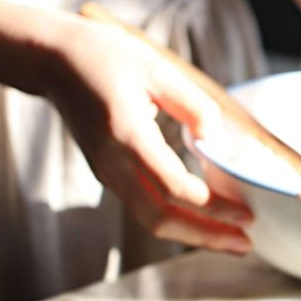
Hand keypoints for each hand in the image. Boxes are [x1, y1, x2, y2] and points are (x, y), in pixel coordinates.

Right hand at [43, 15, 250, 252]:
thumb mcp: (157, 70)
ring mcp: (108, 173)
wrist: (55, 62)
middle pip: (162, 219)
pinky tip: (205, 219)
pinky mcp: (110, 175)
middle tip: (246, 243)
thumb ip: (192, 106)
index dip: (212, 206)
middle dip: (207, 236)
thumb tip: (217, 140)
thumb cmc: (107, 58)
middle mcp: (113, 164)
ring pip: (152, 220)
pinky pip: (145, 207)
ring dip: (194, 234)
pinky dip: (178, 220)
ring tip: (232, 239)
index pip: (173, 187)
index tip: (245, 213)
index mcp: (127, 136)